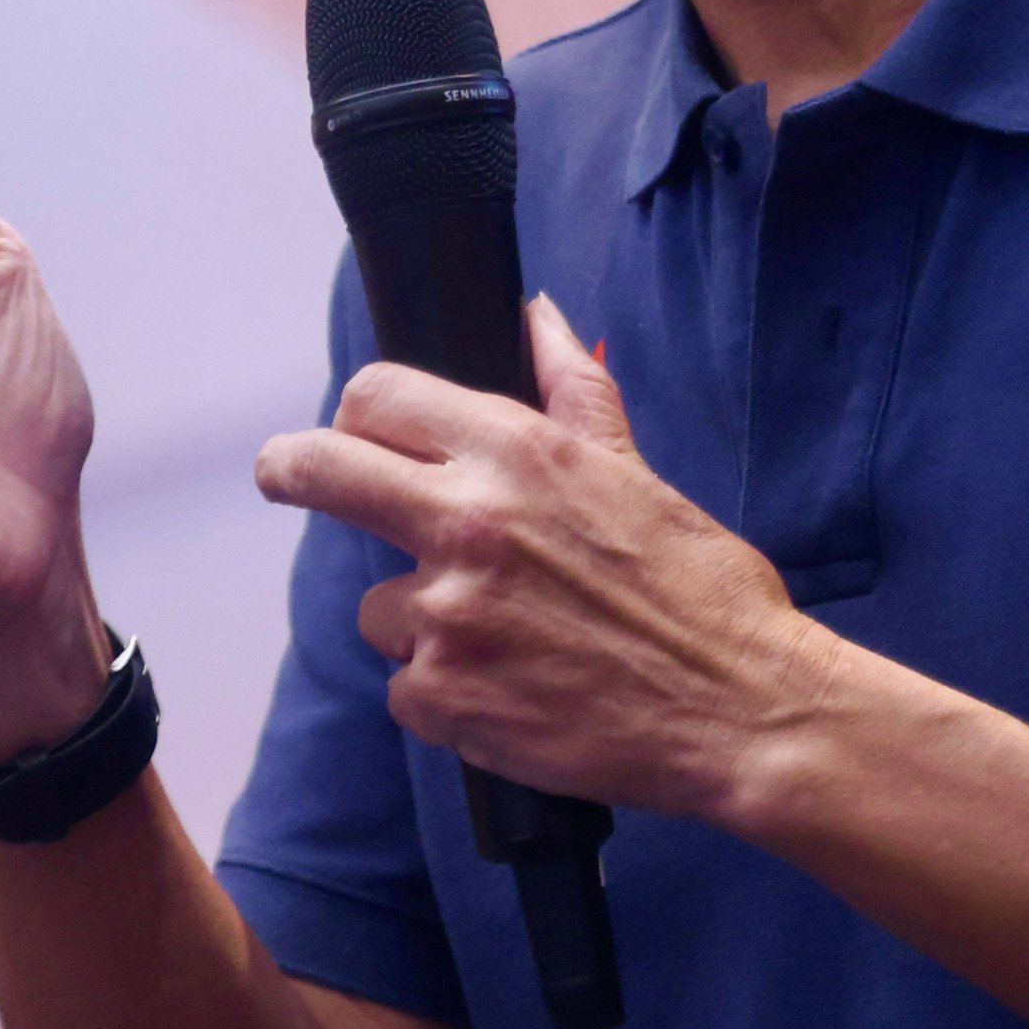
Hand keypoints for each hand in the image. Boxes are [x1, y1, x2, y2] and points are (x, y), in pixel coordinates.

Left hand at [252, 296, 833, 819]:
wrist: (743, 710)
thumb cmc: (702, 590)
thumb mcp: (634, 471)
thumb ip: (571, 390)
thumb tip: (539, 318)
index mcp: (514, 452)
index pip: (375, 397)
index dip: (357, 416)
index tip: (349, 435)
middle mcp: (466, 521)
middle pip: (316, 471)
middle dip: (289, 470)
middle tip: (285, 478)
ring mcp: (447, 614)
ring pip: (377, 610)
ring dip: (423, 626)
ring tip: (510, 640)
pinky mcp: (445, 698)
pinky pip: (406, 690)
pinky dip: (447, 698)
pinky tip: (513, 694)